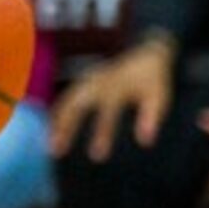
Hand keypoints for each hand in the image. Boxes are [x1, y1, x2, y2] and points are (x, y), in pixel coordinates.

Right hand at [48, 41, 173, 162]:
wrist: (145, 51)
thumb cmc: (152, 79)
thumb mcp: (158, 96)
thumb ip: (151, 117)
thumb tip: (145, 142)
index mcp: (117, 87)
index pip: (108, 113)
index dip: (102, 133)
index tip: (97, 156)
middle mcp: (98, 83)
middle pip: (76, 105)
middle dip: (65, 127)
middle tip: (56, 150)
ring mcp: (88, 81)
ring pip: (66, 102)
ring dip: (56, 123)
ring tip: (51, 147)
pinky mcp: (83, 82)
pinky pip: (65, 98)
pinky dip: (56, 114)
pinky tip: (51, 131)